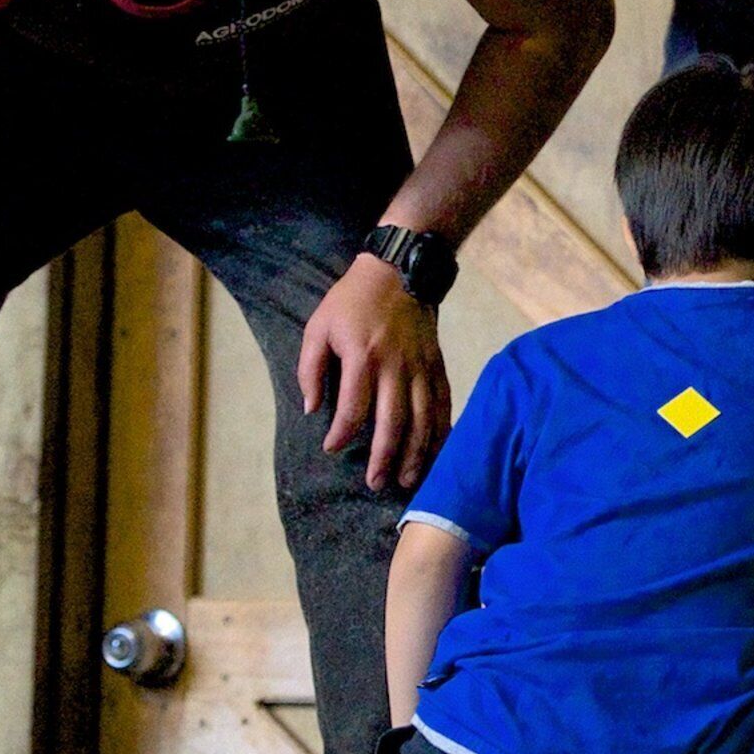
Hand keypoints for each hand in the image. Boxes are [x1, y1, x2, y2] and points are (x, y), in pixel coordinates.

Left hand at [300, 254, 449, 488]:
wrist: (398, 271)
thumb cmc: (351, 301)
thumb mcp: (318, 327)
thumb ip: (310, 369)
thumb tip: (311, 409)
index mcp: (363, 358)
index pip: (352, 408)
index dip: (341, 434)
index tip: (331, 448)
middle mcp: (395, 367)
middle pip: (393, 422)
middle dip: (384, 457)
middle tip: (376, 483)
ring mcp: (421, 367)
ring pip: (423, 418)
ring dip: (415, 453)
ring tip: (407, 479)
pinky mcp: (437, 365)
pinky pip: (443, 404)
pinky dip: (441, 431)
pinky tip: (437, 453)